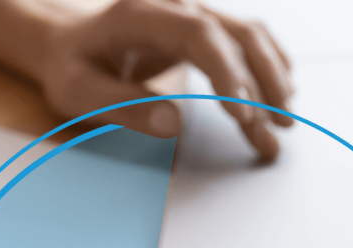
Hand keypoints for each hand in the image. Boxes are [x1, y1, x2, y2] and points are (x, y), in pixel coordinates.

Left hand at [0, 0, 293, 159]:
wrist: (67, 44)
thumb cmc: (70, 68)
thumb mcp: (81, 93)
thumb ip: (124, 106)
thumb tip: (174, 124)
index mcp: (142, 14)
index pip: (200, 35)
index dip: (227, 73)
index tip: (242, 115)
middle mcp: (175, 5)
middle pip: (236, 33)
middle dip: (263, 83)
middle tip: (278, 129)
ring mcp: (191, 15)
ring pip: (246, 37)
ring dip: (271, 79)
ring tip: (285, 124)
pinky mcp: (199, 31)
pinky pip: (242, 44)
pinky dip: (265, 69)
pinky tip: (280, 95)